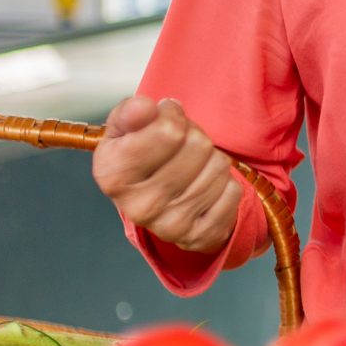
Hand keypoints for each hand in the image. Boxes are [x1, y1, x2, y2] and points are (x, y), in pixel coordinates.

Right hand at [93, 95, 240, 254]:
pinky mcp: (201, 237)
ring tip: (194, 165)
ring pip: (218, 166)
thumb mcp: (124, 130)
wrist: (157, 204)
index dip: (173, 115)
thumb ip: (130, 113)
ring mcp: (171, 226)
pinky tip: (206, 186)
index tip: (167, 117)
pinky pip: (233, 191)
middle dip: (195, 135)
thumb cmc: (141, 158)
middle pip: (198, 146)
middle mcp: (138, 207)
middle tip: (184, 143)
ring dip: (211, 158)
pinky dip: (225, 182)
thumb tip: (143, 108)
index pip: (168, 131)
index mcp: (112, 176)